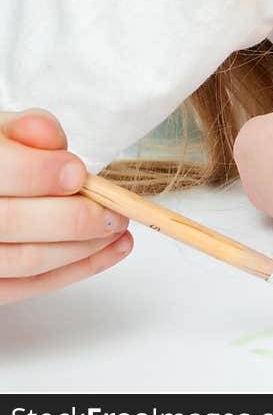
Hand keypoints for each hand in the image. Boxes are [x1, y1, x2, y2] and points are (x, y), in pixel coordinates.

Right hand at [0, 108, 131, 304]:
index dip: (42, 173)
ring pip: (27, 260)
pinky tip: (110, 250)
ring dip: (83, 247)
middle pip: (14, 223)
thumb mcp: (4, 131)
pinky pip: (32, 285)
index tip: (78, 173)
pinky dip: (77, 269)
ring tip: (118, 229)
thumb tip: (51, 138)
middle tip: (113, 209)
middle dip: (74, 217)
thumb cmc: (1, 158)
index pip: (2, 172)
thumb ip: (28, 129)